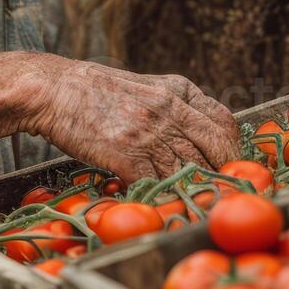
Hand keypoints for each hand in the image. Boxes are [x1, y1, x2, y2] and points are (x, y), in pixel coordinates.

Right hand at [26, 59, 240, 182]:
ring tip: (197, 202)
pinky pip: (158, 184)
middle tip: (223, 191)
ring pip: (190, 170)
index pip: (224, 122)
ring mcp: (150, 133)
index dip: (233, 148)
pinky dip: (164, 197)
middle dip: (224, 173)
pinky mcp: (129, 156)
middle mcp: (170, 110)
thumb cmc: (96, 91)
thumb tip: (200, 133)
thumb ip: (175, 105)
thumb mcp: (146, 86)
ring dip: (195, 189)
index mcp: (178, 91)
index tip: (232, 165)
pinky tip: (163, 202)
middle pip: (216, 148)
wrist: (55, 90)